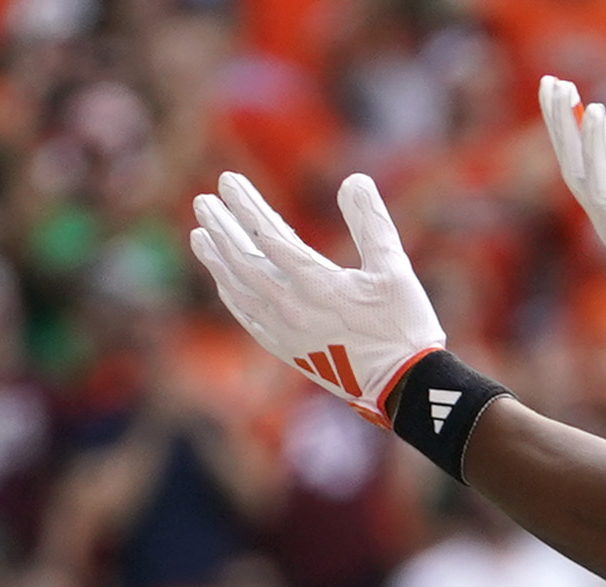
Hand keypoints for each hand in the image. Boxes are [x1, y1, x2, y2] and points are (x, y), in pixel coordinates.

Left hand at [182, 171, 447, 420]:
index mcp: (318, 284)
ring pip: (240, 290)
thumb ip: (372, 223)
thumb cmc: (404, 325)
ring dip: (217, 260)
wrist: (405, 387)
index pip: (270, 235)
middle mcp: (293, 308)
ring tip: (200, 235)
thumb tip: (354, 180)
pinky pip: (249, 319)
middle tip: (203, 201)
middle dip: (222, 228)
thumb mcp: (395, 269)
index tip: (227, 181)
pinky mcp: (289, 351)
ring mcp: (287, 332)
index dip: (246, 206)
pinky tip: (223, 280)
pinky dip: (232, 295)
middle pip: (244, 260)